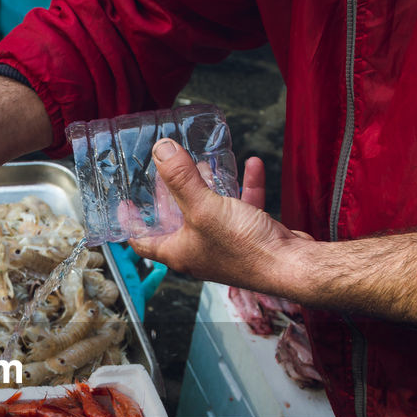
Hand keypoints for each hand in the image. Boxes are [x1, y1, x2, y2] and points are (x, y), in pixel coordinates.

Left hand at [130, 139, 311, 296]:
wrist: (292, 265)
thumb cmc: (246, 249)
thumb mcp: (205, 208)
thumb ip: (181, 178)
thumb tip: (161, 150)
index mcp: (180, 253)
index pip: (143, 241)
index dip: (131, 222)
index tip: (124, 202)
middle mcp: (200, 251)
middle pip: (176, 221)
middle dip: (171, 195)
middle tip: (165, 172)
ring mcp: (226, 245)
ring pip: (210, 211)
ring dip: (207, 186)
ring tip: (202, 163)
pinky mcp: (250, 237)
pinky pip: (243, 207)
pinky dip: (245, 186)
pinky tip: (250, 166)